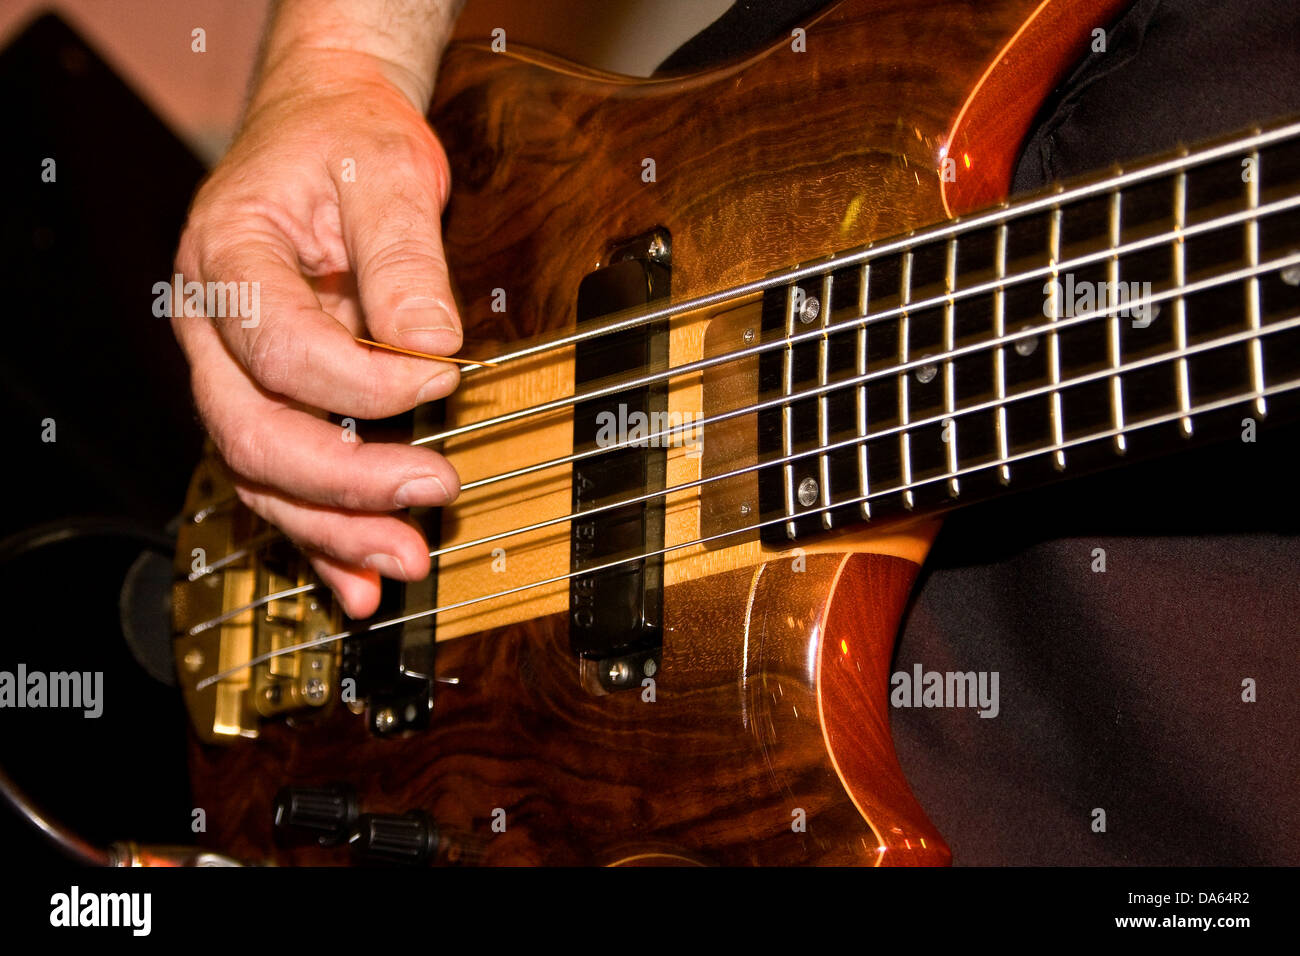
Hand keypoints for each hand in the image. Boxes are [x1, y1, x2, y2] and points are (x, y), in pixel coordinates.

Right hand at [172, 51, 460, 619]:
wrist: (322, 132)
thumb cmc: (344, 142)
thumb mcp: (387, 170)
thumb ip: (405, 258)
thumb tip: (431, 347)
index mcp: (228, 259)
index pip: (283, 347)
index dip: (366, 380)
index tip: (444, 378)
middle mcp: (213, 326)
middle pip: (255, 432)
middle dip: (347, 481)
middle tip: (431, 493)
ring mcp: (233, 370)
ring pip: (261, 474)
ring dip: (333, 529)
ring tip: (406, 558)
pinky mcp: (267, 398)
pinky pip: (281, 481)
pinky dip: (320, 537)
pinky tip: (359, 583)